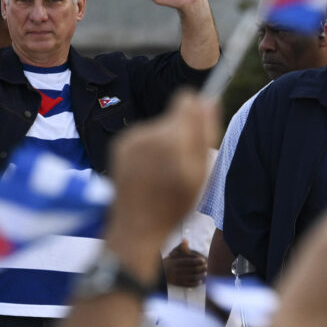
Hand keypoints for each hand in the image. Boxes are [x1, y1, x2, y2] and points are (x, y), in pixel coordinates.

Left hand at [107, 91, 217, 249]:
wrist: (135, 225)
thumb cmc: (173, 205)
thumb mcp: (200, 174)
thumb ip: (204, 134)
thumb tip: (207, 101)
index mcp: (172, 140)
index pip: (186, 101)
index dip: (196, 112)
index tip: (198, 129)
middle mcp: (148, 134)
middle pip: (172, 116)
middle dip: (181, 133)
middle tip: (182, 163)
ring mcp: (131, 138)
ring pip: (157, 127)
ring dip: (164, 142)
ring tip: (162, 171)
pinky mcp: (119, 144)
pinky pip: (142, 136)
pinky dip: (148, 149)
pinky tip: (147, 171)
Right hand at [163, 242, 206, 286]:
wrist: (159, 273)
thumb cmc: (168, 262)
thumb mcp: (172, 254)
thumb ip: (180, 247)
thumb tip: (185, 239)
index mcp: (175, 262)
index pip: (188, 261)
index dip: (197, 261)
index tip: (203, 260)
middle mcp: (176, 270)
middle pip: (191, 269)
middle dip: (200, 268)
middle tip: (207, 267)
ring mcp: (177, 278)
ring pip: (191, 277)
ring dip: (200, 276)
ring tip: (206, 274)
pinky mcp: (178, 284)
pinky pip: (188, 284)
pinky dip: (195, 283)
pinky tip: (200, 282)